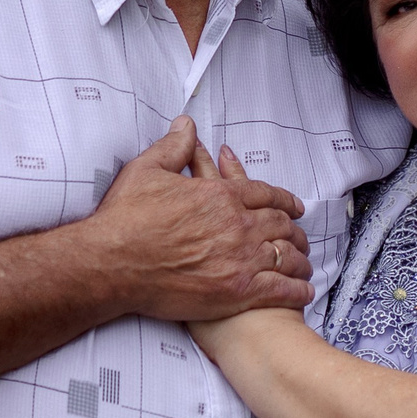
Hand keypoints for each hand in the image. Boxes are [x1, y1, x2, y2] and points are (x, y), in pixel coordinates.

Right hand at [79, 118, 313, 319]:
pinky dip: (296, 291)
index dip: (284, 200)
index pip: (265, 194)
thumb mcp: (146, 171)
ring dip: (300, 261)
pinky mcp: (238, 291)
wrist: (112, 264)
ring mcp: (241, 259)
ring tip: (304, 267)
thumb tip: (187, 124)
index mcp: (220, 196)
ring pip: (286, 257)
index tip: (294, 206)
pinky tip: (303, 292)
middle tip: (301, 237)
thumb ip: (172, 147)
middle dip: (295, 231)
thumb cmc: (124, 220)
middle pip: (281, 225)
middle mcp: (238, 225)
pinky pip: (280, 290)